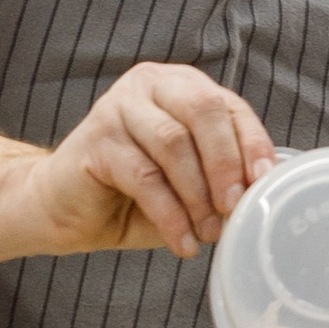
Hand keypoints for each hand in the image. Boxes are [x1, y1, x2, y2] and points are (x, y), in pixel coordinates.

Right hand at [17, 63, 276, 263]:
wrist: (65, 208)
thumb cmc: (132, 193)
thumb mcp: (188, 179)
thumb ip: (219, 175)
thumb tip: (261, 191)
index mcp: (180, 86)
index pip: (229, 106)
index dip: (252, 144)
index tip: (263, 183)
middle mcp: (149, 86)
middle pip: (203, 111)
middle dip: (226, 164)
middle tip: (234, 208)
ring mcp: (117, 107)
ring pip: (174, 144)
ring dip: (198, 195)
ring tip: (208, 231)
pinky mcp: (95, 140)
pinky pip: (144, 177)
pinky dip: (171, 215)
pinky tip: (182, 242)